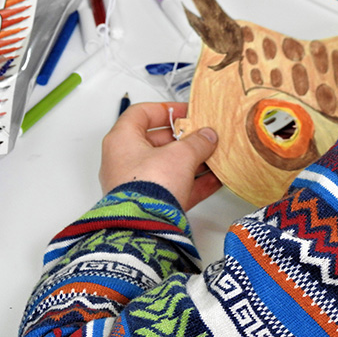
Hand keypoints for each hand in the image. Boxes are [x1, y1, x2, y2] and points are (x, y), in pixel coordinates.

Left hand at [99, 102, 221, 210]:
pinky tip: (215, 180)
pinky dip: (193, 183)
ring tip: (214, 157)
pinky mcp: (149, 204)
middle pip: (157, 141)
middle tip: (204, 137)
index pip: (141, 114)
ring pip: (167, 166)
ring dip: (192, 161)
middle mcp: (124, 161)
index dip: (166, 110)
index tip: (187, 112)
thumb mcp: (181, 154)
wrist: (145, 227)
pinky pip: (174, 187)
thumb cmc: (151, 184)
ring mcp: (136, 184)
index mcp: (122, 140)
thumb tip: (207, 137)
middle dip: (184, 139)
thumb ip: (197, 141)